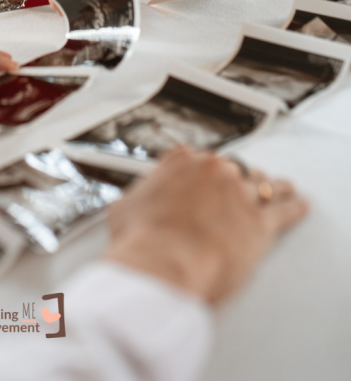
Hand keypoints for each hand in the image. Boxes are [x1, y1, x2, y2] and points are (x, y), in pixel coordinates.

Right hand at [105, 148, 307, 303]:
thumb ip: (135, 199)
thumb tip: (128, 205)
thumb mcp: (123, 210)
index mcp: (180, 161)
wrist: (163, 264)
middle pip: (232, 168)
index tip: (204, 178)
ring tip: (279, 187)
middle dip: (236, 179)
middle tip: (239, 187)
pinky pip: (283, 211)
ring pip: (261, 183)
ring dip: (270, 186)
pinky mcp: (259, 222)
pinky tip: (299, 204)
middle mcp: (213, 170)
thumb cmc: (142, 241)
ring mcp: (239, 193)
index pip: (198, 158)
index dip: (202, 173)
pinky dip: (293, 207)